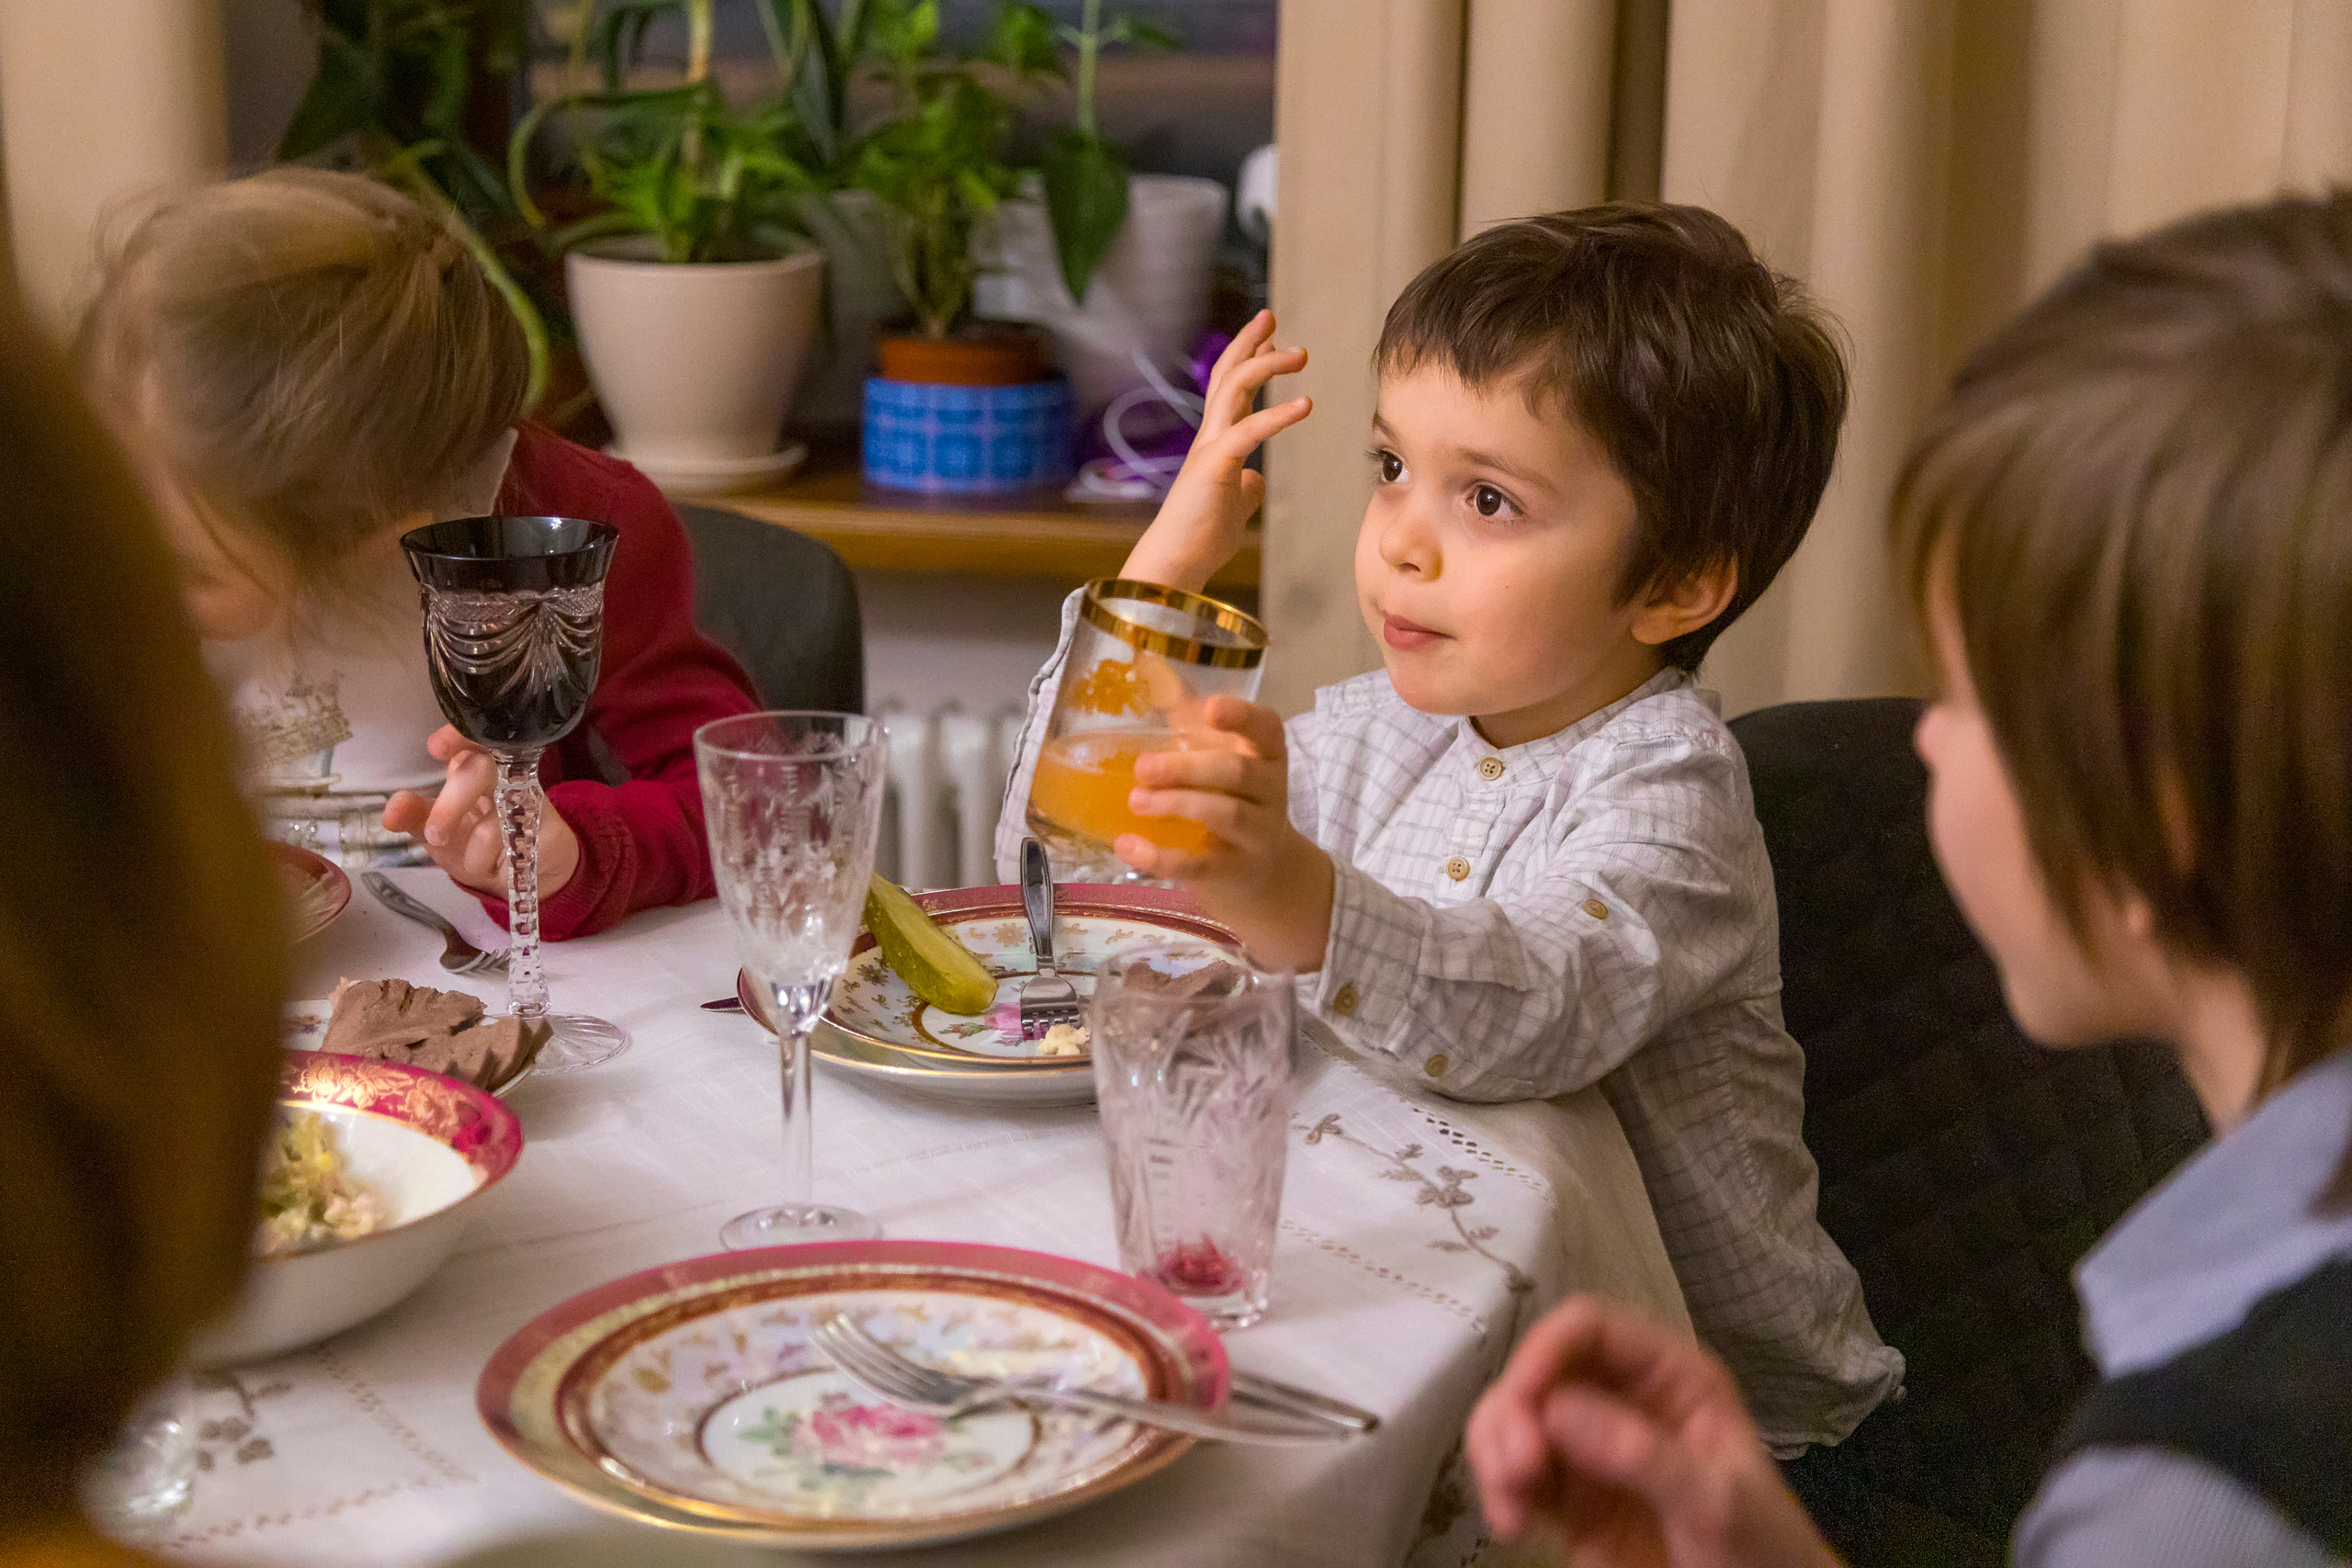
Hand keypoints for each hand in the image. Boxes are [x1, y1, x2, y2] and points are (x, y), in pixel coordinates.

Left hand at [382, 726, 579, 901]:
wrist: (522, 873)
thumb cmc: (476, 846)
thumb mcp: (437, 835)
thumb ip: (414, 819)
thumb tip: (390, 809)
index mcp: (469, 766)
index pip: (467, 737)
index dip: (456, 736)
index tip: (437, 747)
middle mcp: (500, 770)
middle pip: (479, 770)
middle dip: (452, 805)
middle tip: (435, 835)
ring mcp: (524, 790)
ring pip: (495, 805)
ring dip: (474, 843)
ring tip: (468, 859)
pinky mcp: (544, 815)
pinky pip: (513, 831)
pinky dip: (492, 853)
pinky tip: (489, 862)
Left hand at [1114, 696, 1333, 973]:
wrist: (1265, 872)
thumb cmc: (1232, 798)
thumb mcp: (1218, 755)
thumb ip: (1186, 714)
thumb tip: (1144, 659)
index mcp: (1266, 755)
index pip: (1268, 729)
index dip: (1243, 717)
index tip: (1211, 709)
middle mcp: (1269, 792)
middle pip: (1238, 772)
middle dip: (1190, 768)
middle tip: (1143, 768)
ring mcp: (1255, 834)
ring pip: (1226, 814)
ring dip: (1179, 805)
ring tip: (1136, 801)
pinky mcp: (1233, 871)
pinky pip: (1202, 865)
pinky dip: (1162, 857)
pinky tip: (1128, 846)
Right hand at [1120, 309, 1311, 593]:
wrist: (1175, 564)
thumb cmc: (1200, 538)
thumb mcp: (1233, 506)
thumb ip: (1245, 486)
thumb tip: (1257, 479)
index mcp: (1216, 443)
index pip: (1232, 389)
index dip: (1250, 358)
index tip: (1272, 337)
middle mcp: (1209, 437)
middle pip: (1227, 374)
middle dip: (1249, 342)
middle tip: (1271, 316)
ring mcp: (1209, 448)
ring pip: (1234, 389)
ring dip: (1266, 365)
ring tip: (1299, 353)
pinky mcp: (1213, 466)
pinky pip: (1248, 431)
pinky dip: (1278, 415)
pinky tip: (1306, 405)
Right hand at [1465, 1297, 1838, 1567]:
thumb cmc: (1758, 1548)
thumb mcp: (1714, 1497)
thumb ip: (1639, 1452)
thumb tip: (1553, 1411)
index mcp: (1668, 1376)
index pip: (1591, 1328)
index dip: (1546, 1349)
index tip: (1523, 1397)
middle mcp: (1621, 1399)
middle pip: (1538, 1372)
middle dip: (1513, 1411)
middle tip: (1517, 1469)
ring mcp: (1589, 1448)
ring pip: (1513, 1419)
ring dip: (1494, 1451)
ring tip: (1510, 1510)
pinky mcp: (1567, 1499)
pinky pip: (1511, 1474)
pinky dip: (1496, 1489)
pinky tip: (1509, 1524)